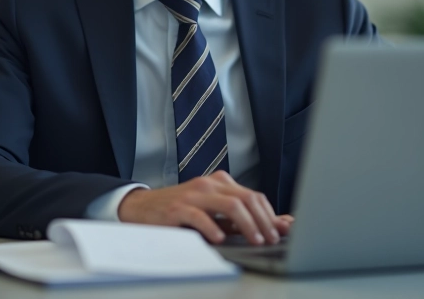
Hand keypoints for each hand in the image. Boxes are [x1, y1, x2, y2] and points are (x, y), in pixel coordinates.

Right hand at [116, 171, 291, 244]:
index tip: (281, 231)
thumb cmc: (180, 211)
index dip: (270, 214)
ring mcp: (194, 194)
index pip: (253, 195)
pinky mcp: (178, 208)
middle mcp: (209, 185)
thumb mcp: (212, 212)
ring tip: (255, 240)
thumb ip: (238, 219)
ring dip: (247, 224)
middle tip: (271, 239)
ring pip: (230, 204)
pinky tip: (221, 239)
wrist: (142, 208)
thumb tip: (273, 226)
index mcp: (220, 183)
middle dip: (264, 221)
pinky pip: (200, 216)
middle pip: (246, 198)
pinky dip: (214, 228)